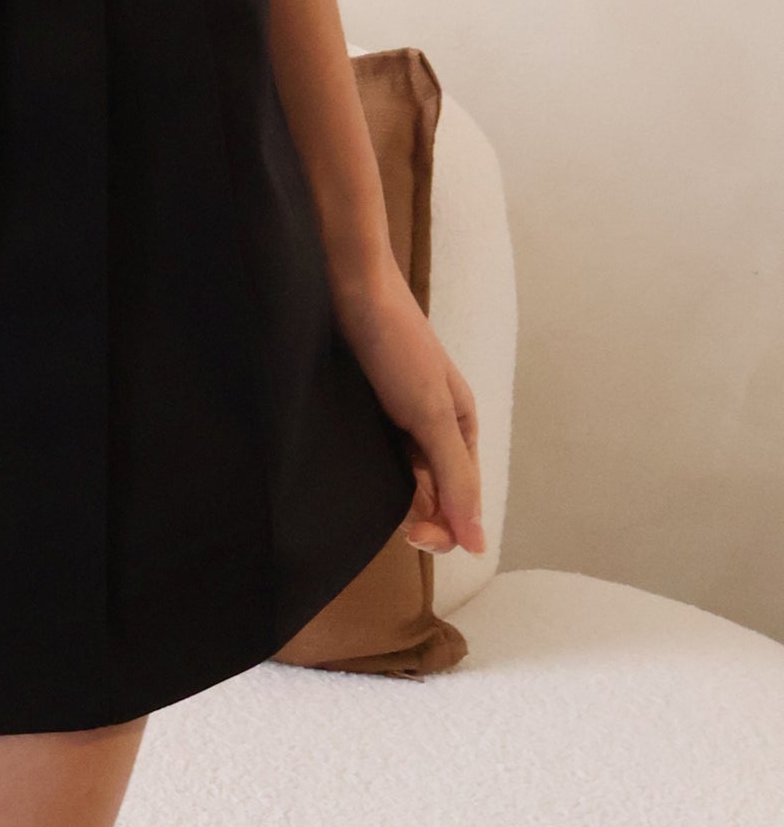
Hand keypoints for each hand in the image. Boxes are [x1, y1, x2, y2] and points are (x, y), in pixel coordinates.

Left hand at [329, 259, 486, 557]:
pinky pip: (379, 454)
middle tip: (398, 529)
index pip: (464, 499)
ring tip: (375, 503)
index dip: (445, 527)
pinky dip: (374, 474)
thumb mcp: (430, 413)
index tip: (411, 536)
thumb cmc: (394, 342)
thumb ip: (455, 476)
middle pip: (437, 491)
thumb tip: (478, 544)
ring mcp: (400, 414)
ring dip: (398, 499)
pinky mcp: (369, 405)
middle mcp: (435, 423)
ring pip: (406, 476)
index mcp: (461, 425)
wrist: (348, 283)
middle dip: (423, 517)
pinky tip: (359, 478)